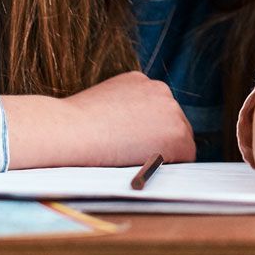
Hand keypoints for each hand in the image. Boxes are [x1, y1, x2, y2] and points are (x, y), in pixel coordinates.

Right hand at [3, 70, 195, 169]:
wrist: (69, 131)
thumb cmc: (73, 125)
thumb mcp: (100, 106)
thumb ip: (122, 112)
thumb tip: (131, 132)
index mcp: (139, 81)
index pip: (155, 110)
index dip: (147, 132)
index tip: (135, 147)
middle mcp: (160, 90)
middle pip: (172, 122)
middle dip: (160, 142)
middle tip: (140, 162)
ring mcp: (172, 111)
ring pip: (181, 138)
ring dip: (168, 154)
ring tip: (142, 169)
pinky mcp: (176, 136)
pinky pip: (186, 155)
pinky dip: (173, 167)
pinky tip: (152, 173)